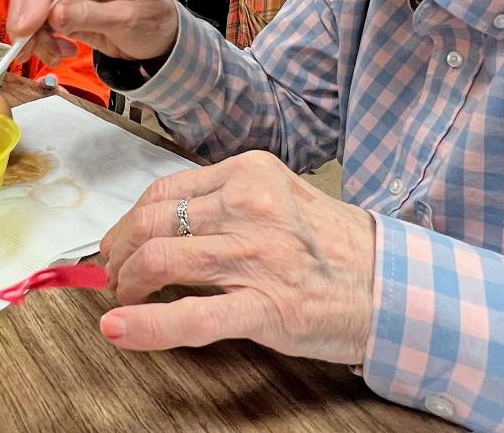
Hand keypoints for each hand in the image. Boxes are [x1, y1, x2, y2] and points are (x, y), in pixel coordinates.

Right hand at [7, 0, 178, 65]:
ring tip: (53, 56)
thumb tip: (54, 14)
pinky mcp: (62, 4)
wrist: (156, 37)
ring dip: (32, 32)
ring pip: (31, 0)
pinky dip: (40, 38)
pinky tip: (58, 51)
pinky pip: (37, 18)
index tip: (25, 27)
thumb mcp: (126, 22)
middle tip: (24, 48)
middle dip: (26, 16)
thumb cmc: (149, 24)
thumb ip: (90, 16)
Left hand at [99, 152, 375, 362]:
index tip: (118, 241)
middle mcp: (249, 206)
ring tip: (123, 298)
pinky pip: (193, 315)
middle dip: (119, 252)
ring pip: (161, 258)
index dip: (129, 221)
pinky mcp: (265, 305)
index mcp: (249, 173)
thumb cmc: (333, 244)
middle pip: (153, 222)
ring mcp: (256, 255)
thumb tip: (159, 224)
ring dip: (126, 283)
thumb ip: (224, 202)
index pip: (165, 190)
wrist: (390, 283)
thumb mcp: (278, 196)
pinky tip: (120, 329)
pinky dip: (147, 325)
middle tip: (114, 273)